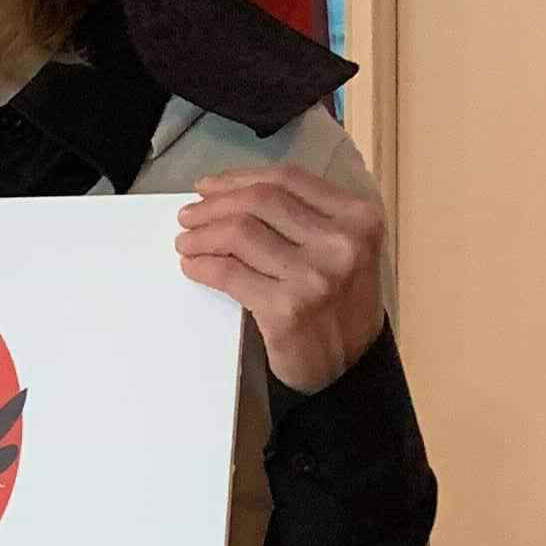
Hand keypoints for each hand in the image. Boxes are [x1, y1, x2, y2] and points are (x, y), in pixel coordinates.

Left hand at [177, 162, 386, 394]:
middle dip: (213, 204)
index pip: (287, 179)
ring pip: (239, 232)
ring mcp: (314, 276)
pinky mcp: (285, 309)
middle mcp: (341, 242)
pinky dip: (203, 265)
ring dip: (201, 234)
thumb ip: (306, 215)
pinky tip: (193, 265)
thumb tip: (231, 193)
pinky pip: (229, 273)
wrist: (349, 368)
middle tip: (189, 215)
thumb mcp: (344, 248)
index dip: (239, 178)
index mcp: (358, 218)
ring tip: (186, 241)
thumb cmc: (340, 304)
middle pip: (259, 201)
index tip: (209, 186)